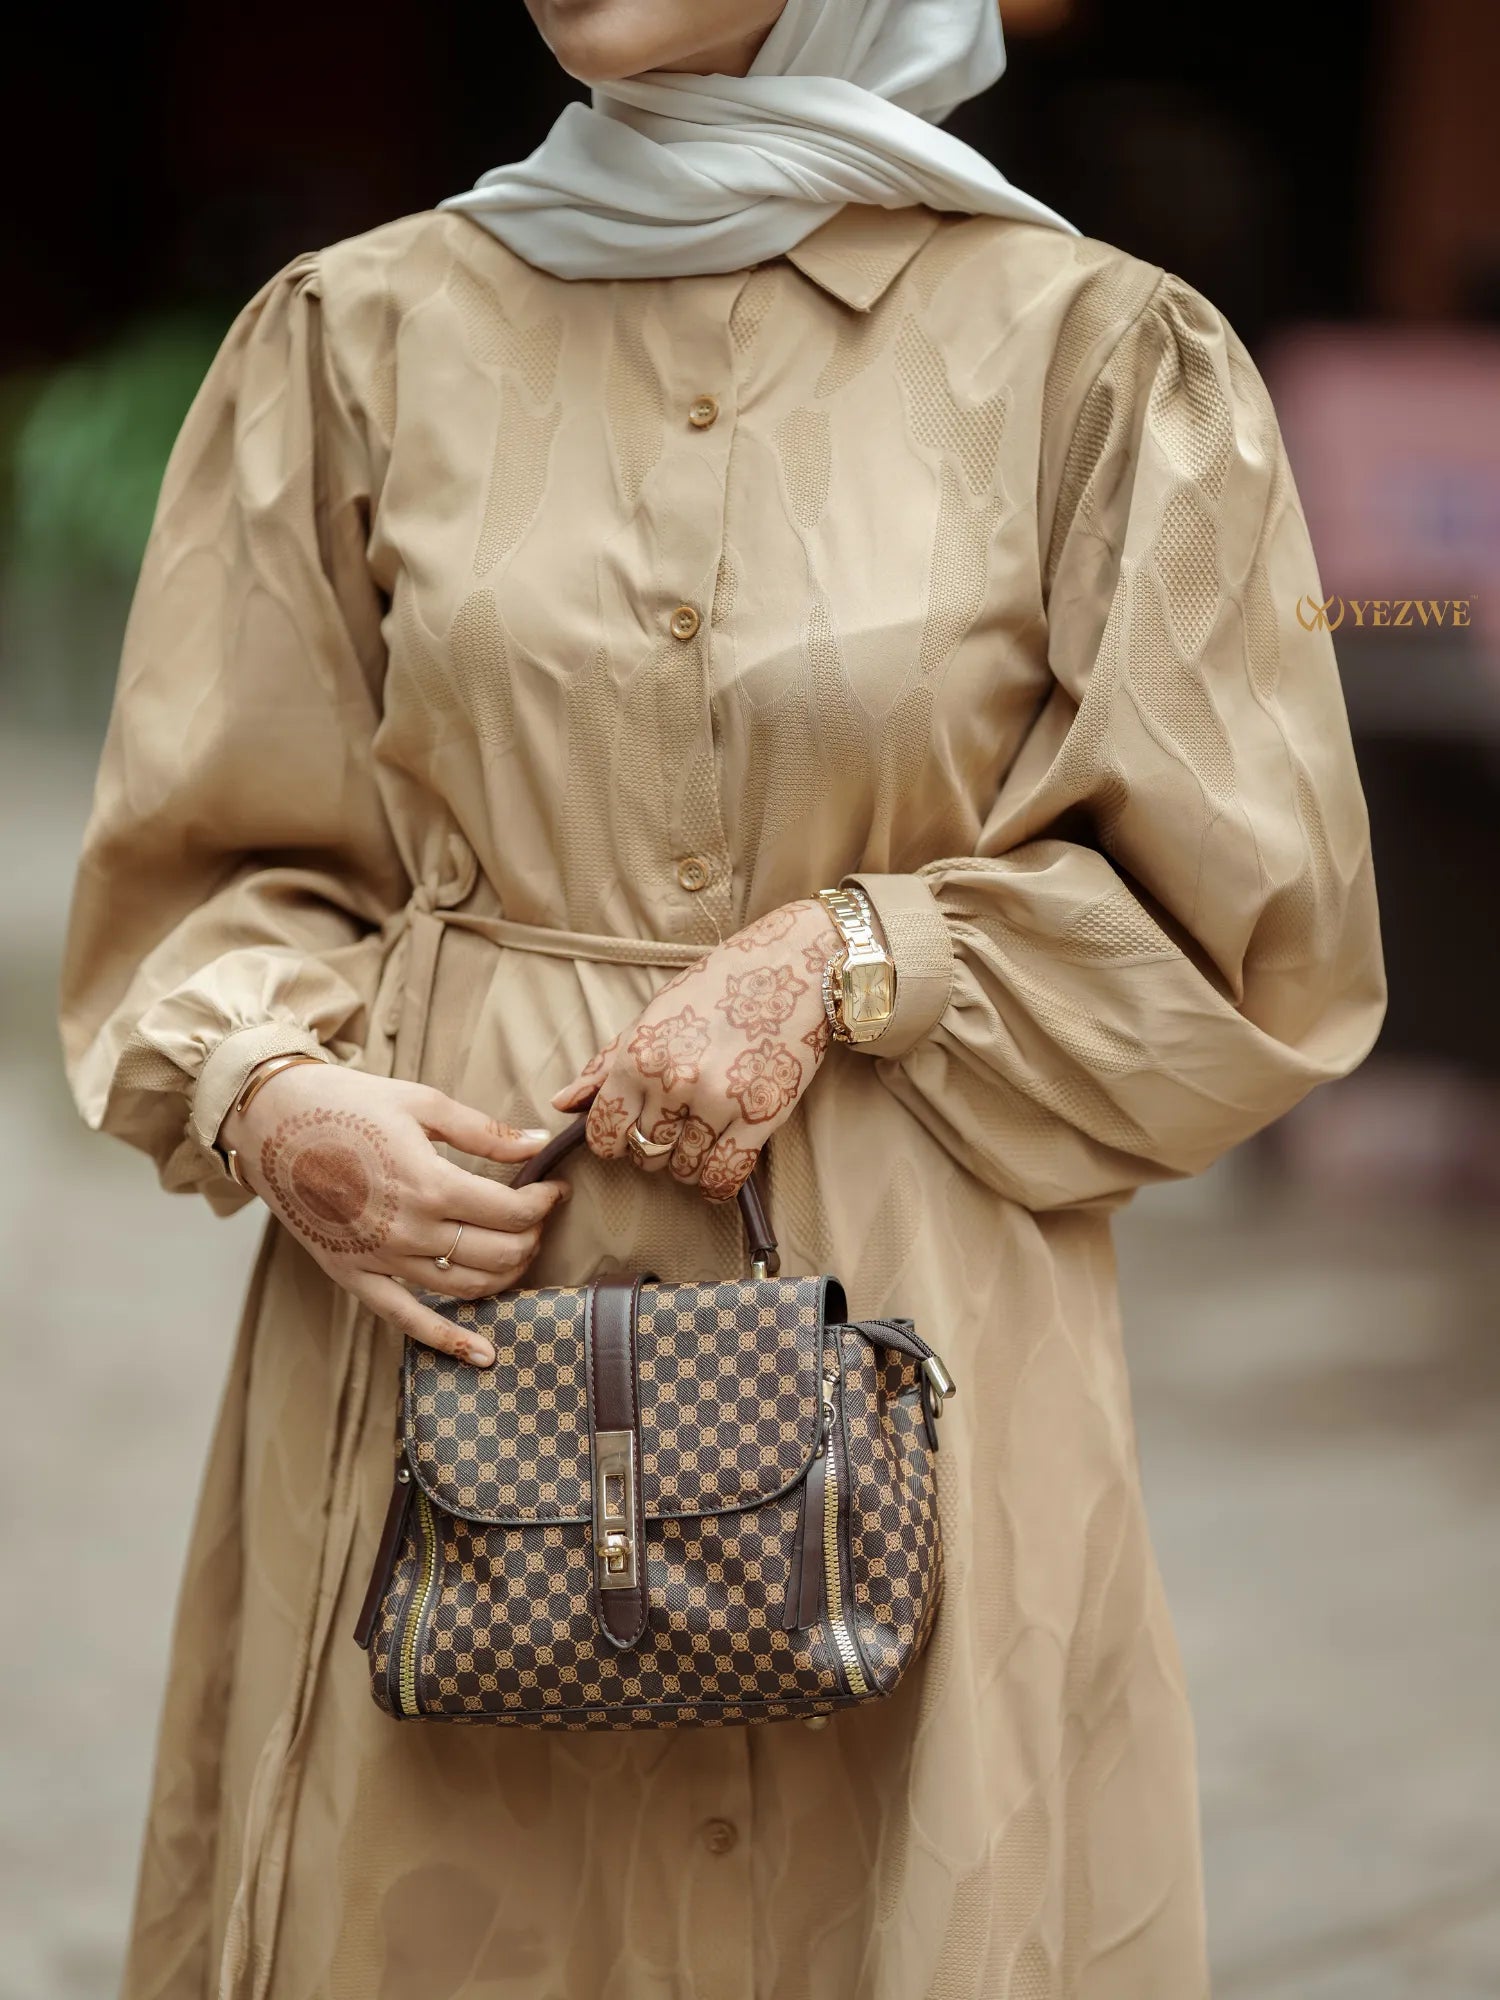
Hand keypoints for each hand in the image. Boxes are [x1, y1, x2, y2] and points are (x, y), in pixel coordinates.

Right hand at [218, 1063, 569, 1364]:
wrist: (271, 1122)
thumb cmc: (346, 1103)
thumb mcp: (421, 1103)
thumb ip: (484, 1132)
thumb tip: (538, 1142)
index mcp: (430, 1183)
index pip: (511, 1212)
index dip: (544, 1203)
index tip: (554, 1190)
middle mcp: (409, 1231)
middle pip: (498, 1254)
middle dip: (531, 1237)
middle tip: (536, 1217)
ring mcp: (381, 1260)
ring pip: (466, 1287)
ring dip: (505, 1275)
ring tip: (518, 1250)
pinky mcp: (354, 1277)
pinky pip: (407, 1321)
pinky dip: (449, 1341)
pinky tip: (483, 1354)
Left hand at [549, 897, 841, 1199]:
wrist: (793, 966)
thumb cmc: (719, 984)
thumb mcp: (653, 1014)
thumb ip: (606, 1063)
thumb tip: (562, 1102)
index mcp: (640, 1056)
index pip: (603, 1132)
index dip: (610, 1140)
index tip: (624, 1135)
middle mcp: (675, 1082)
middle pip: (645, 1153)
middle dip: (651, 1148)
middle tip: (670, 1128)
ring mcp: (719, 1102)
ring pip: (684, 1168)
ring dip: (686, 1164)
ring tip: (698, 1139)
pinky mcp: (761, 1116)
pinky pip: (726, 1174)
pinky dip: (716, 1184)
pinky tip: (715, 1175)